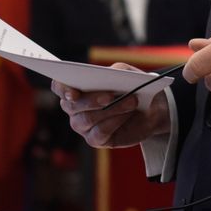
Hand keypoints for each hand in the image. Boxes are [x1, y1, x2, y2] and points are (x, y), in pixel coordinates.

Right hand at [53, 64, 170, 148]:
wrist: (151, 110)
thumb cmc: (133, 87)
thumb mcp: (127, 74)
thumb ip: (116, 70)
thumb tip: (110, 73)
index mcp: (76, 87)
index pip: (59, 87)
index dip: (62, 89)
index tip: (73, 92)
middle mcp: (74, 108)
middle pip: (72, 105)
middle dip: (92, 100)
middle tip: (111, 96)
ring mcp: (82, 126)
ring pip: (87, 119)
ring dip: (111, 109)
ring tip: (131, 102)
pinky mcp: (95, 140)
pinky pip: (99, 132)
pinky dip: (115, 122)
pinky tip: (127, 115)